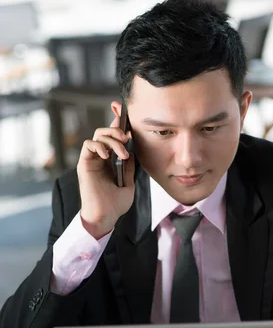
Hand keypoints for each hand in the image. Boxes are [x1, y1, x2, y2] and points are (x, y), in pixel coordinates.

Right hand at [77, 112, 134, 238]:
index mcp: (111, 160)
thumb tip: (132, 151)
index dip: (117, 121)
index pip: (113, 136)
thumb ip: (130, 166)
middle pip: (105, 131)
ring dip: (112, 140)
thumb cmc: (116, 204)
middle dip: (116, 129)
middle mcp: (100, 157)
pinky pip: (88, 145)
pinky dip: (98, 145)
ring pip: (98, 135)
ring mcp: (92, 160)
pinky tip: (108, 156)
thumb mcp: (129, 182)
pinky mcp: (84, 164)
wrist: (105, 216)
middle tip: (127, 138)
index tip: (122, 111)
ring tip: (122, 153)